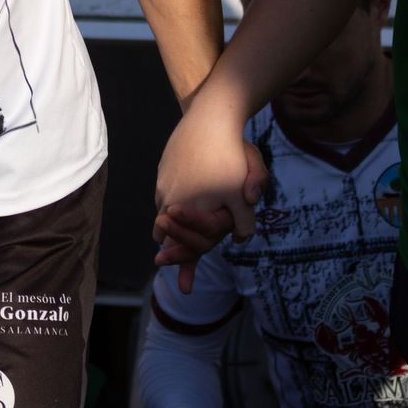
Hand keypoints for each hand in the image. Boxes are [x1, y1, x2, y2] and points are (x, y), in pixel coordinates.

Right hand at [153, 105, 265, 291]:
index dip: (186, 268)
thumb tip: (241, 238)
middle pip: (166, 232)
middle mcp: (170, 198)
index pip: (184, 246)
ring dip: (171, 224)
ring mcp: (164, 182)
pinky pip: (166, 193)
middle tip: (166, 261)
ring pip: (165, 211)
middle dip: (172, 249)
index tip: (185, 289)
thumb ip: (244, 219)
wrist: (209, 117)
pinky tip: (186, 196)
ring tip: (172, 233)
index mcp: (189, 208)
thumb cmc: (229, 155)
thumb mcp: (244, 188)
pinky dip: (174, 202)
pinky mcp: (164, 167)